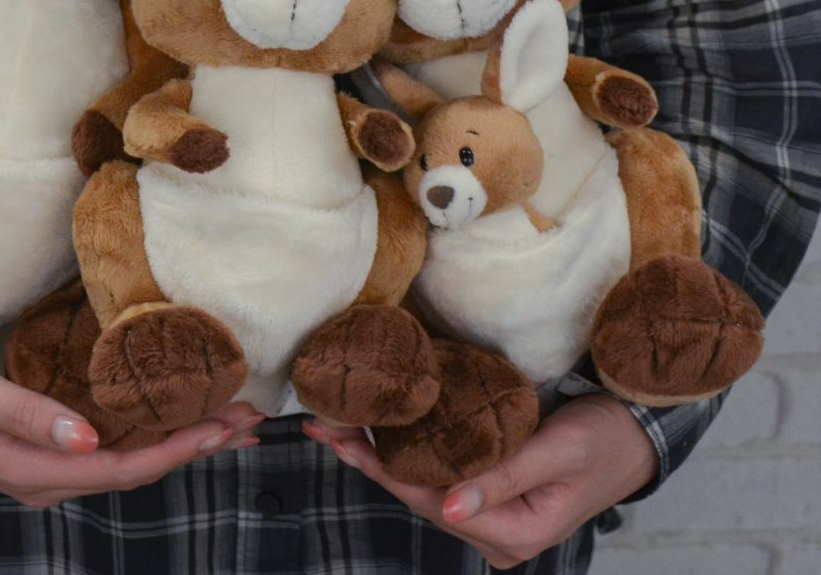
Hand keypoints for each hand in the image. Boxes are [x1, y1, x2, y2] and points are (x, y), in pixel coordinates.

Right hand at [0, 341, 261, 508]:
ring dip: (180, 439)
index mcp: (35, 471)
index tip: (221, 427)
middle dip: (194, 445)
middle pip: (136, 468)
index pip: (121, 469)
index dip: (176, 451)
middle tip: (249, 419)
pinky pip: (112, 445)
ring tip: (230, 418)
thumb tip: (85, 440)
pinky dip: (150, 431)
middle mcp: (50, 476)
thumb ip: (26, 414)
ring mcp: (50, 463)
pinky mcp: (49, 444)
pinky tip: (174, 414)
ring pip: (128, 458)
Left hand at [304, 394, 656, 568]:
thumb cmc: (604, 439)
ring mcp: (492, 516)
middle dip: (369, 459)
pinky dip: (407, 451)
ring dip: (380, 454)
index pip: (431, 500)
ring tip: (336, 425)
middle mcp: (496, 533)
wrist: (636, 435)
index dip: (382, 469)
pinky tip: (377, 431)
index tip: (344, 437)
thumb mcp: (560, 451)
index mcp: (514, 533)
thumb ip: (507, 475)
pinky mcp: (491, 493)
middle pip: (418, 495)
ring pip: (423, 485)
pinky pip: (440, 474)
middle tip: (322, 424)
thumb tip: (449, 510)